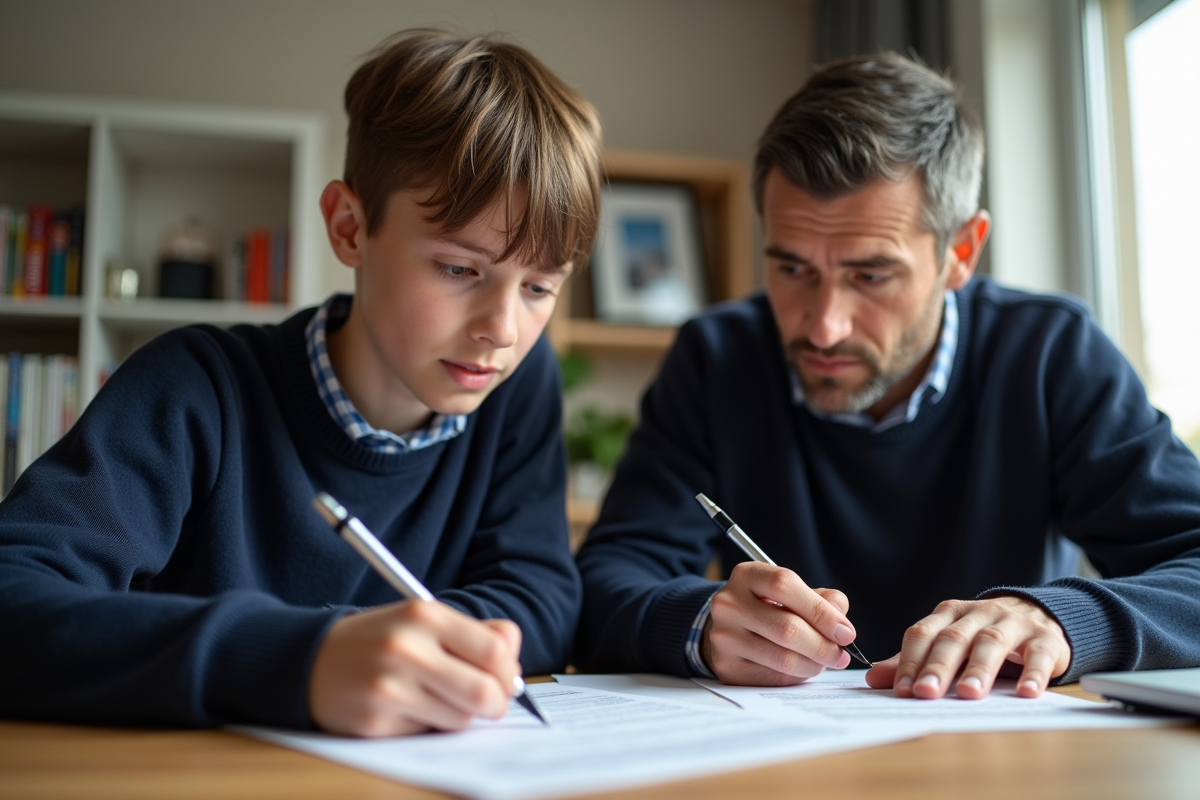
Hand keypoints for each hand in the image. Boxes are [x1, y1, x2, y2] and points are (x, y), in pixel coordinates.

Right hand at [308, 599, 521, 736]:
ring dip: (458, 715)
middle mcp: (406, 648)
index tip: (505, 679)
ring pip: (460, 719)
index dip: (509, 672)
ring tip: (434, 697)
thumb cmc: (380, 640)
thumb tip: (514, 660)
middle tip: (488, 703)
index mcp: (424, 614)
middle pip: (485, 693)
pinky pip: (426, 734)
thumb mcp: (424, 621)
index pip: (495, 650)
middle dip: (495, 703)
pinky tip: (404, 708)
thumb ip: (476, 634)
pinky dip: (426, 726)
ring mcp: (388, 687)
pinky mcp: (374, 722)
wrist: (310, 659)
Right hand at [701, 561, 858, 684]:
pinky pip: (774, 677)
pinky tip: (802, 668)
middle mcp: (729, 603)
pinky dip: (797, 676)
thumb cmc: (769, 607)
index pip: (784, 585)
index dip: (820, 611)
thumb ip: (823, 600)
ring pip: (783, 658)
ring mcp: (724, 636)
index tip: (846, 632)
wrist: (730, 628)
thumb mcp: (792, 592)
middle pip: (787, 627)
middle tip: (840, 655)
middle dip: (823, 646)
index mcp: (746, 575)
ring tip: (823, 662)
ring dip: (814, 665)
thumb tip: (842, 627)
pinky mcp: (727, 666)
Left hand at [864, 596, 1070, 699]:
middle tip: (926, 693)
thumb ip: (914, 660)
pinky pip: (1038, 654)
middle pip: (953, 638)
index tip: (901, 689)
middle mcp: (978, 613)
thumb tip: (874, 680)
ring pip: (991, 642)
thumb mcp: (949, 643)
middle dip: (938, 666)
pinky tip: (1026, 692)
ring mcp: (1012, 623)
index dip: (910, 660)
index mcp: (949, 613)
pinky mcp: (1044, 638)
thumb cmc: (983, 636)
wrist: (1039, 615)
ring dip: (979, 669)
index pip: (923, 633)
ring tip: (968, 694)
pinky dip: (1032, 673)